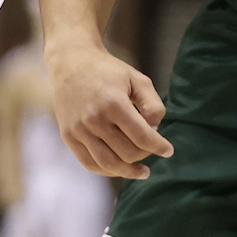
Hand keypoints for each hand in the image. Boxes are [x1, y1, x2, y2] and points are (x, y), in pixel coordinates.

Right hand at [46, 40, 171, 177]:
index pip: (142, 137)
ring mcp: (79, 130)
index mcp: (113, 103)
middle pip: (127, 153)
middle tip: (151, 149)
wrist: (71, 64)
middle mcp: (94, 119)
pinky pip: (89, 163)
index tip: (168, 150)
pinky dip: (107, 171)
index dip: (159, 147)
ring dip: (129, 171)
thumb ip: (153, 104)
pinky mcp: (68, 136)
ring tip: (141, 172)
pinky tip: (120, 169)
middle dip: (145, 154)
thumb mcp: (137, 79)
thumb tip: (156, 129)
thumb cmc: (108, 71)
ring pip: (109, 164)